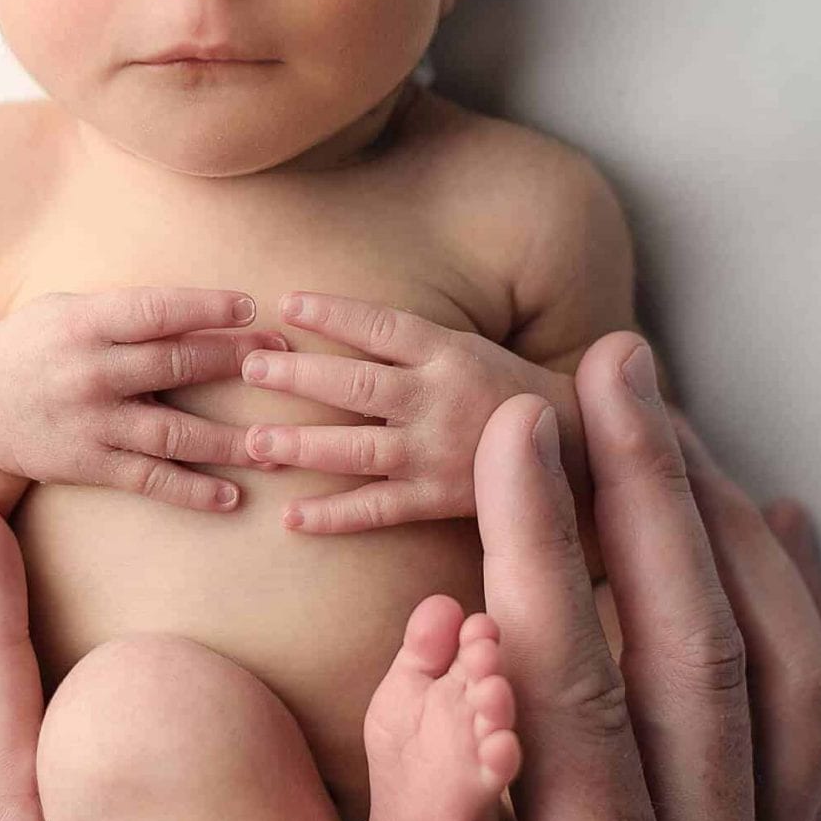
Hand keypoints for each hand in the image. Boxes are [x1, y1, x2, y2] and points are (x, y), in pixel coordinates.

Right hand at [0, 286, 287, 514]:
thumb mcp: (64, 311)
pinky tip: (232, 496)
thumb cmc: (29, 350)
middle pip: (177, 366)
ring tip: (277, 444)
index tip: (252, 310)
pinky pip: (149, 480)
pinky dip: (192, 491)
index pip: (157, 310)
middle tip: (287, 363)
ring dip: (230, 440)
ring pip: (173, 432)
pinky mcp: (88, 465)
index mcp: (84, 322)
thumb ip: (124, 310)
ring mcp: (90, 423)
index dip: (208, 309)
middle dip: (236, 363)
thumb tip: (198, 307)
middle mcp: (89, 372)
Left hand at [236, 290, 592, 541]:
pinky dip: (333, 516)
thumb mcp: (467, 348)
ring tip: (253, 443)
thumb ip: (409, 342)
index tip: (287, 302)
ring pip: (356, 449)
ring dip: (301, 446)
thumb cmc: (504, 388)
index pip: (382, 327)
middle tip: (249, 368)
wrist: (571, 449)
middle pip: (357, 386)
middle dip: (299, 376)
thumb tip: (338, 323)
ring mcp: (435, 453)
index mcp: (448, 353)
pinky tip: (291, 518)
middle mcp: (438, 400)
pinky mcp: (437, 499)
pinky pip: (377, 509)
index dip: (334, 313)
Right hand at [322, 333, 820, 820]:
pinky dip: (795, 612)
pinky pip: (806, 727)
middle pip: (685, 652)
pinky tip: (768, 539)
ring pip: (762, 670)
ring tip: (665, 416)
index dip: (544, 560)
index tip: (512, 435)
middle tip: (598, 367)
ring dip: (716, 531)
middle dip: (640, 494)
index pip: (577, 707)